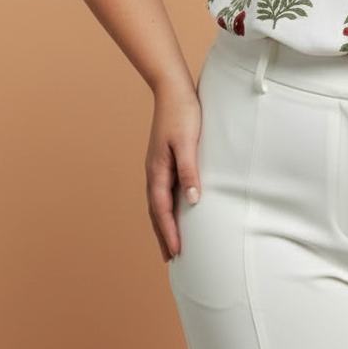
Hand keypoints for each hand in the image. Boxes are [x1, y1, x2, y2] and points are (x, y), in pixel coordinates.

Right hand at [145, 81, 201, 261]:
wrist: (173, 90)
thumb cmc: (183, 114)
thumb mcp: (187, 143)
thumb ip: (189, 171)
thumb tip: (193, 201)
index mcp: (157, 171)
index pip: (162, 210)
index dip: (170, 232)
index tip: (177, 252)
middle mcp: (154, 172)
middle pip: (156, 212)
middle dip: (163, 235)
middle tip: (172, 259)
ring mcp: (158, 166)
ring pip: (158, 203)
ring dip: (163, 224)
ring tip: (171, 242)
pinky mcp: (165, 160)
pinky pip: (164, 191)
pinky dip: (166, 208)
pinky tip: (175, 210)